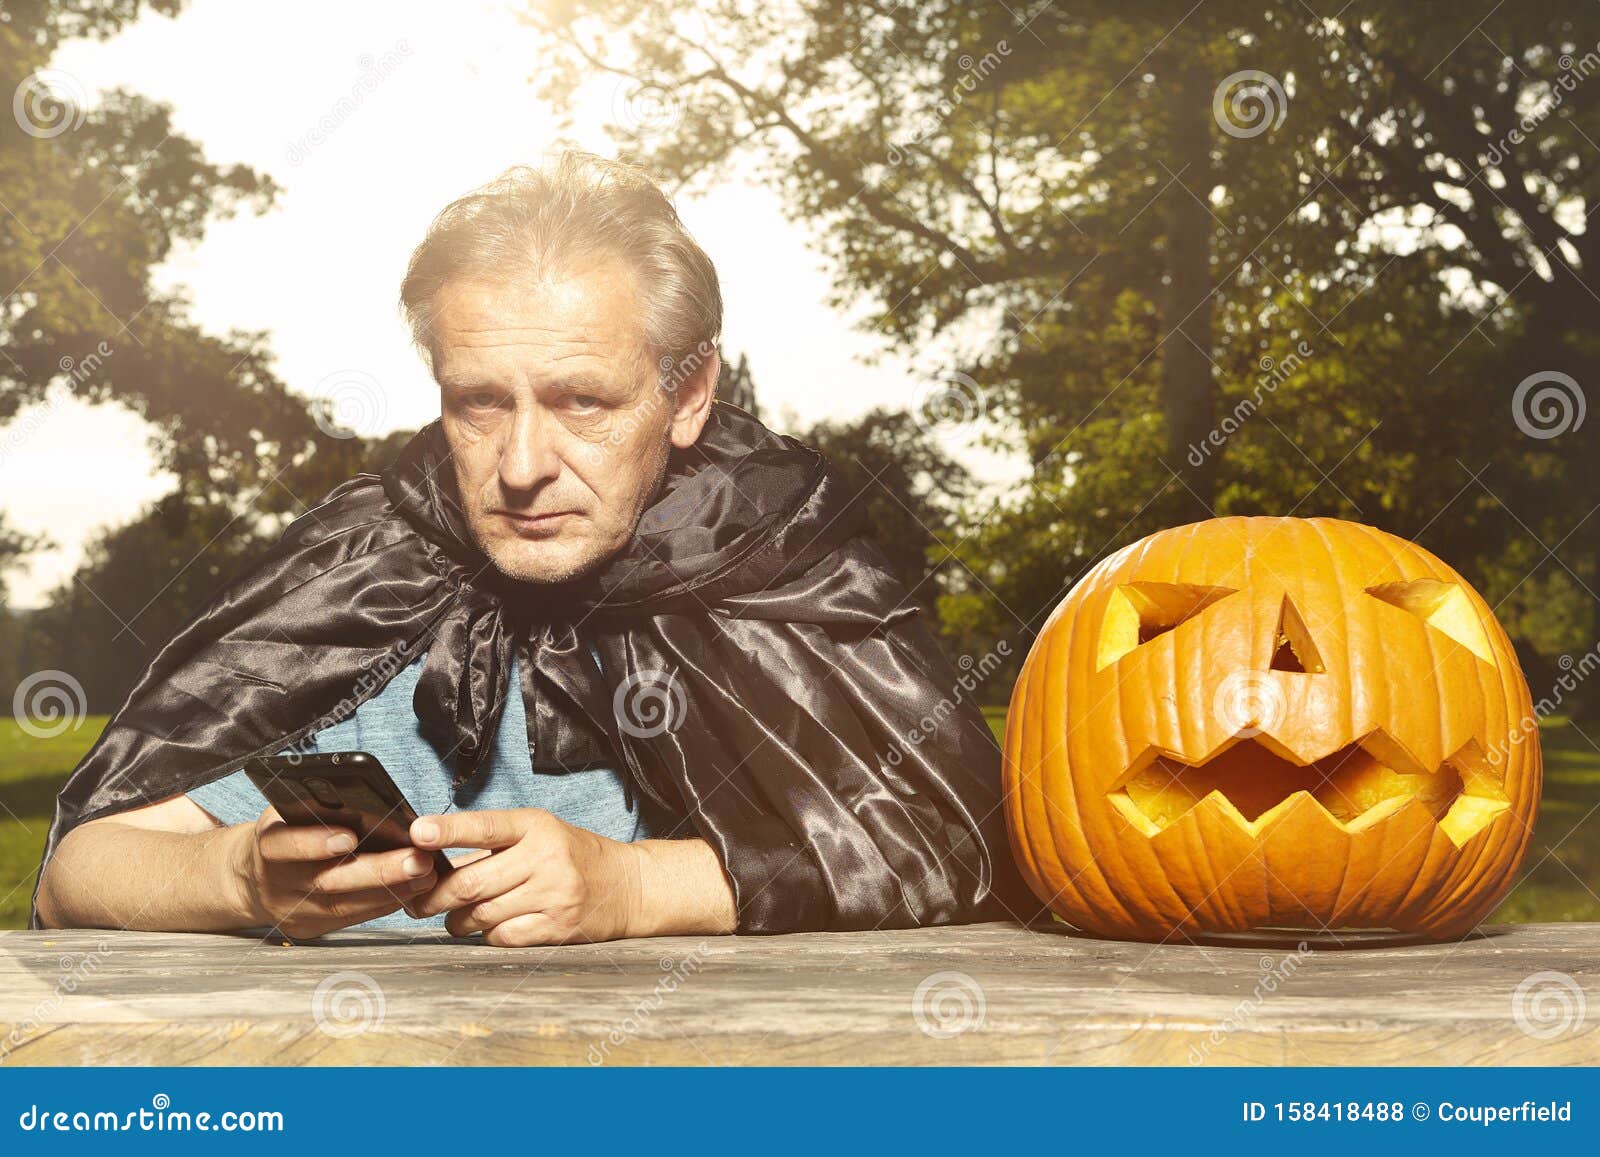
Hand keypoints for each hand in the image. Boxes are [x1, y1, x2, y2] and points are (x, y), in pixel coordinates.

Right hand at [226, 806, 437, 937]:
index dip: (313, 843)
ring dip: (391, 891)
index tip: (348, 837)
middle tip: (418, 861)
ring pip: (343, 907)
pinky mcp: (309, 927)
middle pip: (326, 882)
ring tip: (426, 875)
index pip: (281, 845)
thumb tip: (370, 800)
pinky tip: (412, 891)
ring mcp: (292, 910)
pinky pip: (350, 919)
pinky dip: (383, 904)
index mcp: (267, 843)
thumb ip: (319, 810)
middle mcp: (276, 881)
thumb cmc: (285, 833)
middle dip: (377, 872)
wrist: (251, 878)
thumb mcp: (290, 813)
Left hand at [407, 808, 643, 945]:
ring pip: (482, 914)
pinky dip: (487, 935)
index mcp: (536, 826)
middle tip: (419, 903)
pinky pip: (502, 937)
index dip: (448, 831)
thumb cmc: (572, 856)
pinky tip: (493, 926)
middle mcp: (546, 857)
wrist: (626, 886)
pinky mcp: (558, 928)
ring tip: (458, 916)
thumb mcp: (539, 835)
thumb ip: (492, 847)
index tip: (418, 832)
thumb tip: (432, 863)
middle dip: (436, 897)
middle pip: (472, 883)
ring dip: (459, 920)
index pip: (485, 827)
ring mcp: (554, 894)